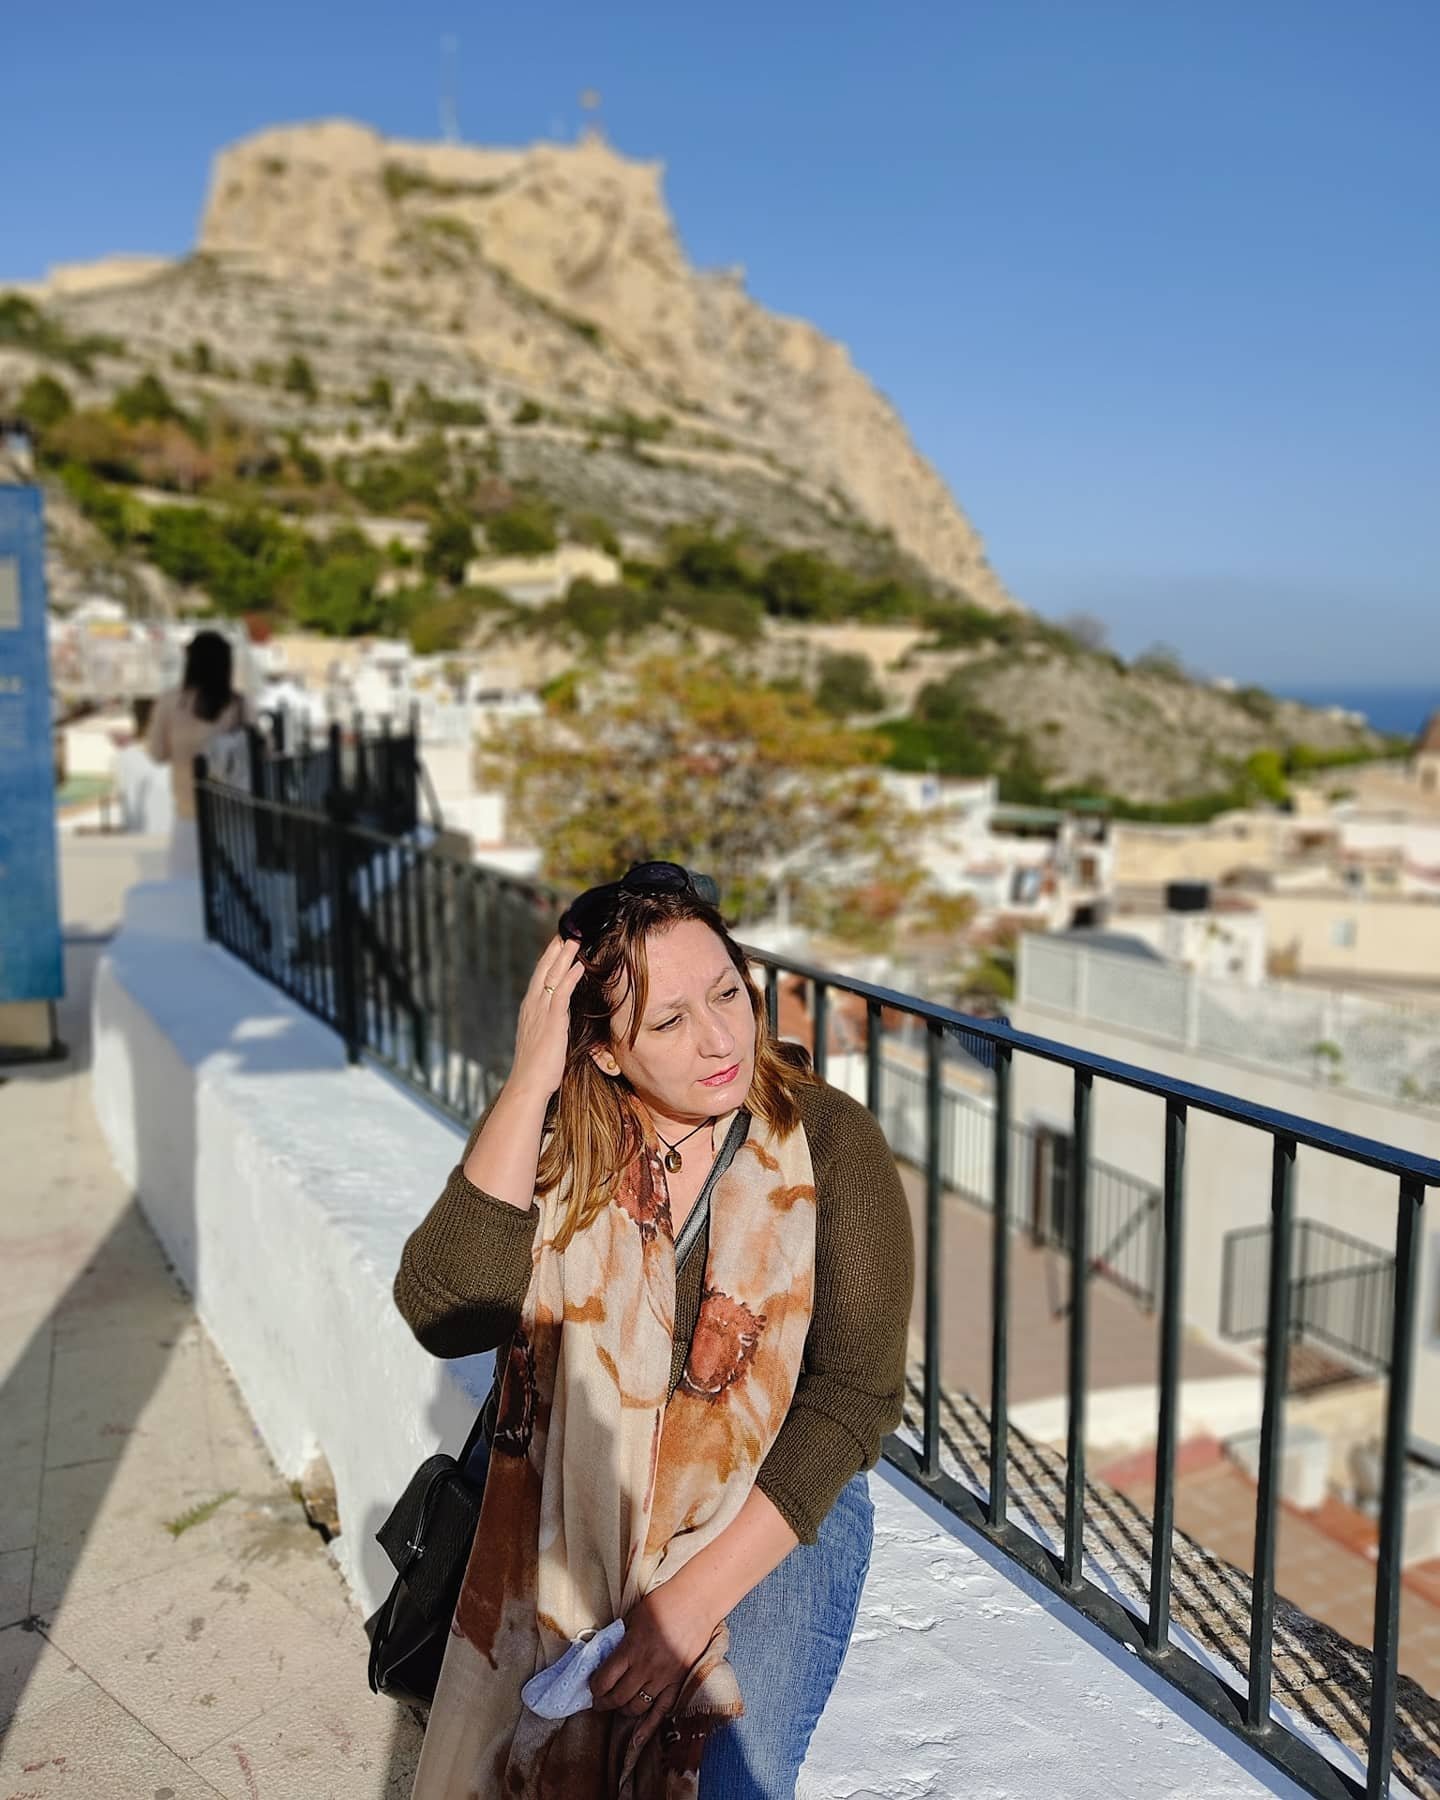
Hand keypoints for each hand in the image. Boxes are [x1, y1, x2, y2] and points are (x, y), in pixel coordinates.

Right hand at [507, 936, 584, 1103]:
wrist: (528, 1084)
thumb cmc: (537, 1069)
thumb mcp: (542, 1041)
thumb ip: (549, 1026)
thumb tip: (557, 1021)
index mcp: (530, 1010)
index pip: (538, 978)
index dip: (548, 960)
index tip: (556, 944)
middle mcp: (532, 1007)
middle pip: (543, 971)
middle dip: (554, 951)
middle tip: (565, 931)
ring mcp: (540, 1013)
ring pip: (551, 978)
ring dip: (563, 957)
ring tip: (574, 939)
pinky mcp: (552, 1022)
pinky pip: (561, 994)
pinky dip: (570, 978)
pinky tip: (578, 966)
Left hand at [590, 1578, 722, 1752]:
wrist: (697, 1602)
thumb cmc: (663, 1603)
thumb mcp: (633, 1616)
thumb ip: (620, 1638)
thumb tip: (604, 1656)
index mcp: (631, 1648)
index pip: (605, 1679)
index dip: (594, 1687)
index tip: (591, 1687)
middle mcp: (646, 1667)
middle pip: (618, 1697)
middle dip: (604, 1703)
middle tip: (599, 1702)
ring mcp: (664, 1677)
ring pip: (637, 1707)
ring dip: (623, 1710)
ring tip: (618, 1706)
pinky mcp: (679, 1682)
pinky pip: (662, 1711)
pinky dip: (648, 1727)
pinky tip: (637, 1740)